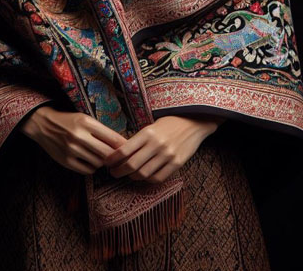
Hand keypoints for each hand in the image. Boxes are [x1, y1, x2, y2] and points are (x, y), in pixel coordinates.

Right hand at [19, 105, 127, 174]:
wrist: (44, 125)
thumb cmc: (69, 121)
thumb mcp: (85, 119)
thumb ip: (102, 131)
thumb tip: (122, 144)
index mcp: (86, 122)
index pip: (113, 138)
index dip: (124, 146)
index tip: (130, 149)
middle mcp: (79, 136)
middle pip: (107, 153)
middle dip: (115, 157)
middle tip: (119, 158)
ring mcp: (72, 150)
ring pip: (98, 163)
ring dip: (103, 162)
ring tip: (101, 157)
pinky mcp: (66, 161)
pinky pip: (87, 170)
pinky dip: (92, 167)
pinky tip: (90, 161)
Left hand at [103, 114, 225, 183]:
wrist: (194, 122)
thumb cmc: (170, 122)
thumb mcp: (152, 126)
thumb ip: (139, 140)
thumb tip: (120, 153)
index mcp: (148, 132)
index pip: (124, 150)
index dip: (113, 160)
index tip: (107, 163)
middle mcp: (157, 144)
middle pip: (131, 165)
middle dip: (119, 172)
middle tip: (114, 173)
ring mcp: (168, 155)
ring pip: (143, 174)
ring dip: (133, 177)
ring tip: (129, 175)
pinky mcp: (177, 163)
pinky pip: (158, 178)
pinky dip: (148, 180)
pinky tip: (144, 176)